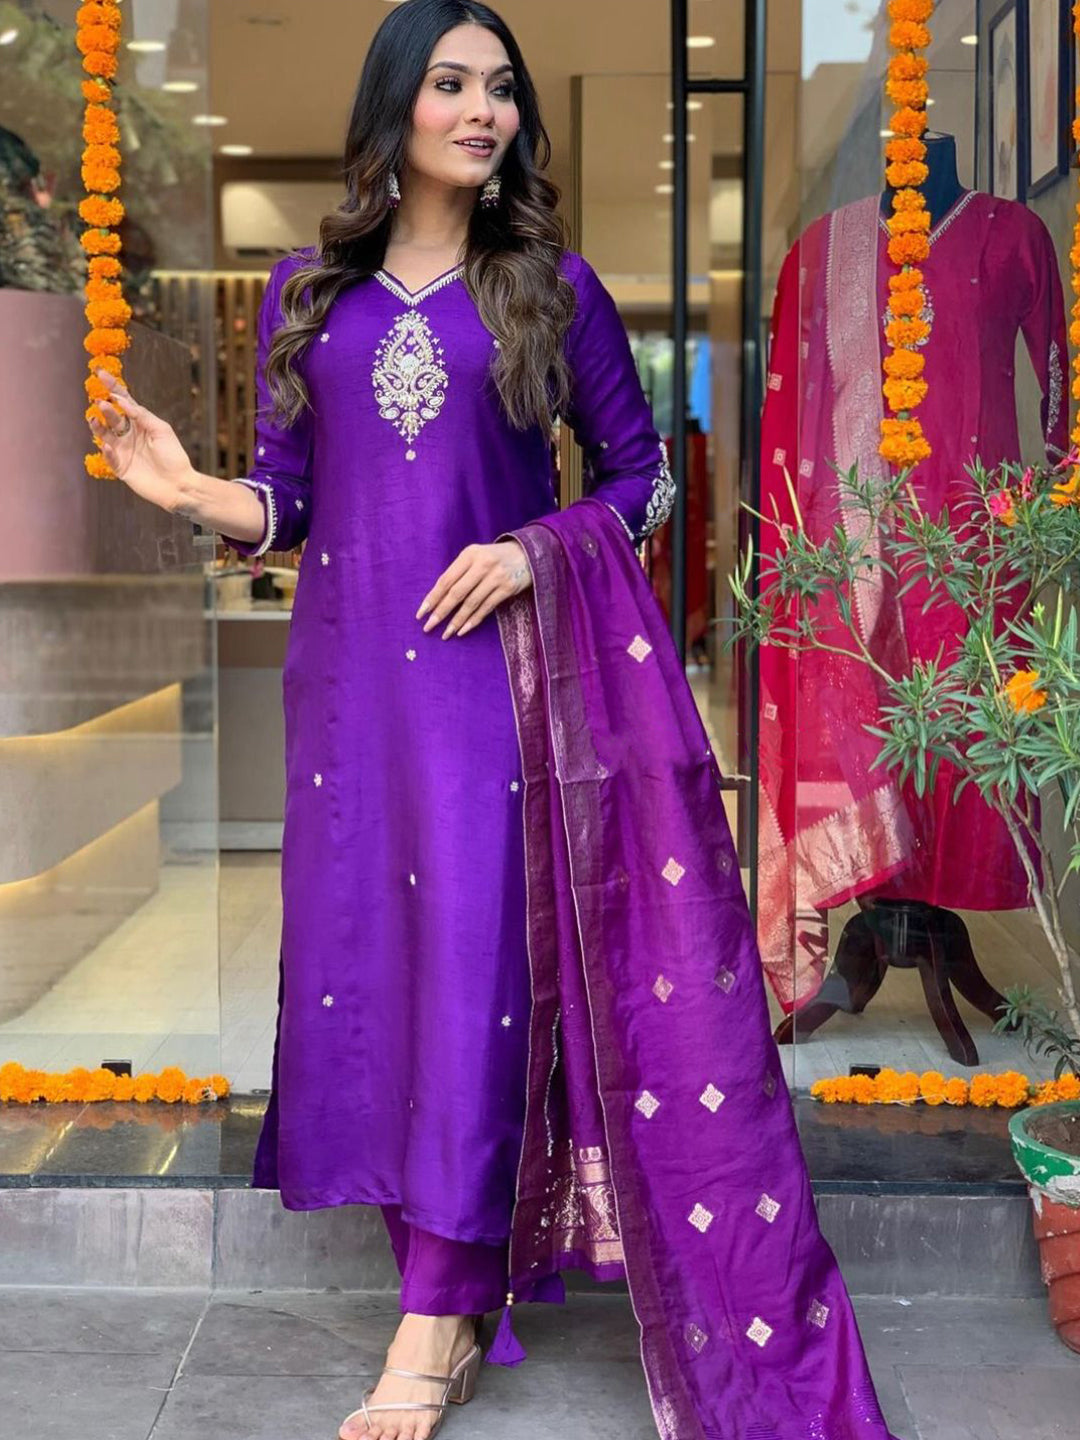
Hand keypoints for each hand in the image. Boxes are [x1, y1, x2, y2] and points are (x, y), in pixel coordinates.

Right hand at [87, 368, 194, 512]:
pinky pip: (110, 457)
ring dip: (99, 426)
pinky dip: (107, 452)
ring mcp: (124, 451)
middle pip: (113, 417)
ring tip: (94, 418)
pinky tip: (108, 446)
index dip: (113, 388)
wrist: (179, 485)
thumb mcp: (161, 430)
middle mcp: (129, 435)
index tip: (100, 373)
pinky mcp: (121, 467)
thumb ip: (142, 415)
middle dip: (106, 409)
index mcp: (141, 423)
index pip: (124, 402)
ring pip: (105, 435)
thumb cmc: (174, 456)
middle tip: (101, 402)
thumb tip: (122, 400)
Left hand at [417, 540, 532, 637]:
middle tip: (428, 627)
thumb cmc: (493, 558)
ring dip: (456, 621)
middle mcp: (483, 564)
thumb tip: (437, 599)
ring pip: (471, 603)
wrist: (527, 554)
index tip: (421, 613)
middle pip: (457, 593)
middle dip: (441, 612)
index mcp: (470, 554)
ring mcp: (497, 577)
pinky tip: (462, 631)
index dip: (433, 598)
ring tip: (445, 634)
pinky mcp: (508, 588)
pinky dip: (473, 621)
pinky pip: (486, 608)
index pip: (446, 579)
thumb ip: (459, 573)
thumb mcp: (475, 557)